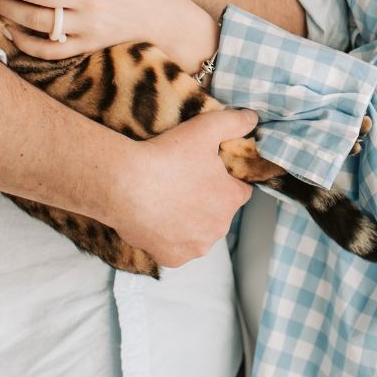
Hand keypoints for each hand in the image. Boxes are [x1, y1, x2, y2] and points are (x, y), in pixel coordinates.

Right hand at [109, 108, 256, 266]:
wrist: (124, 184)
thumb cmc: (166, 156)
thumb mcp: (205, 128)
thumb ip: (234, 122)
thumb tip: (252, 118)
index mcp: (231, 199)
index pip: (240, 189)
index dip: (224, 178)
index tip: (206, 169)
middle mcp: (219, 228)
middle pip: (219, 212)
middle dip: (207, 200)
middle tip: (183, 181)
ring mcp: (195, 246)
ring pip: (198, 231)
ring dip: (189, 220)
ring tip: (168, 199)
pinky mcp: (172, 258)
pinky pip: (176, 247)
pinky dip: (169, 236)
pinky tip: (157, 218)